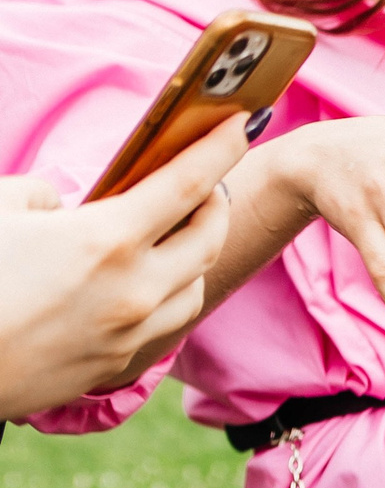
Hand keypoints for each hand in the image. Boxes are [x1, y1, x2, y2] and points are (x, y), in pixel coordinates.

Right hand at [0, 118, 243, 418]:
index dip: (220, 148)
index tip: (243, 123)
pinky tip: (149, 282)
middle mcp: (133, 289)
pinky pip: (165, 323)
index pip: (187, 183)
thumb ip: (38, 195)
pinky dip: (169, 294)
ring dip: (199, 254)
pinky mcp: (115, 364)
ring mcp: (129, 332)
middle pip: (209, 239)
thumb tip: (62, 207)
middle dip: (217, 203)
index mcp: (106, 240)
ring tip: (183, 233)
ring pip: (194, 287)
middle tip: (209, 183)